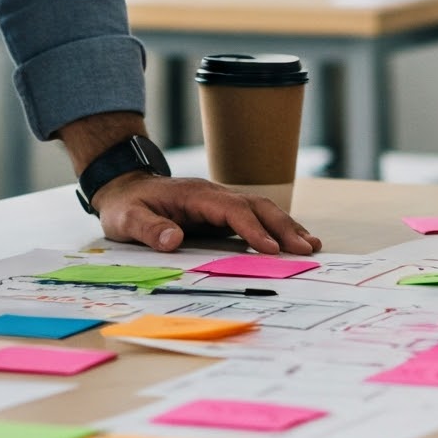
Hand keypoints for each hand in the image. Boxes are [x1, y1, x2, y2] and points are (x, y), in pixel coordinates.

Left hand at [91, 175, 320, 256]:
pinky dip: (276, 229)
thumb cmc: (127, 205)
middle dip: (282, 226)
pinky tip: (293, 242)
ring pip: (260, 209)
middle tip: (306, 249)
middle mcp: (213, 194)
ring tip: (312, 246)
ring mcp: (219, 201)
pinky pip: (254, 218)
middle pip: (255, 205)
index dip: (252, 229)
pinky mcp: (221, 212)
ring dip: (286, 226)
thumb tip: (172, 239)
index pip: (230, 210)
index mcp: (194, 195)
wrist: (126, 187)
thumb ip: (147, 228)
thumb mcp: (127, 218)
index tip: (271, 249)